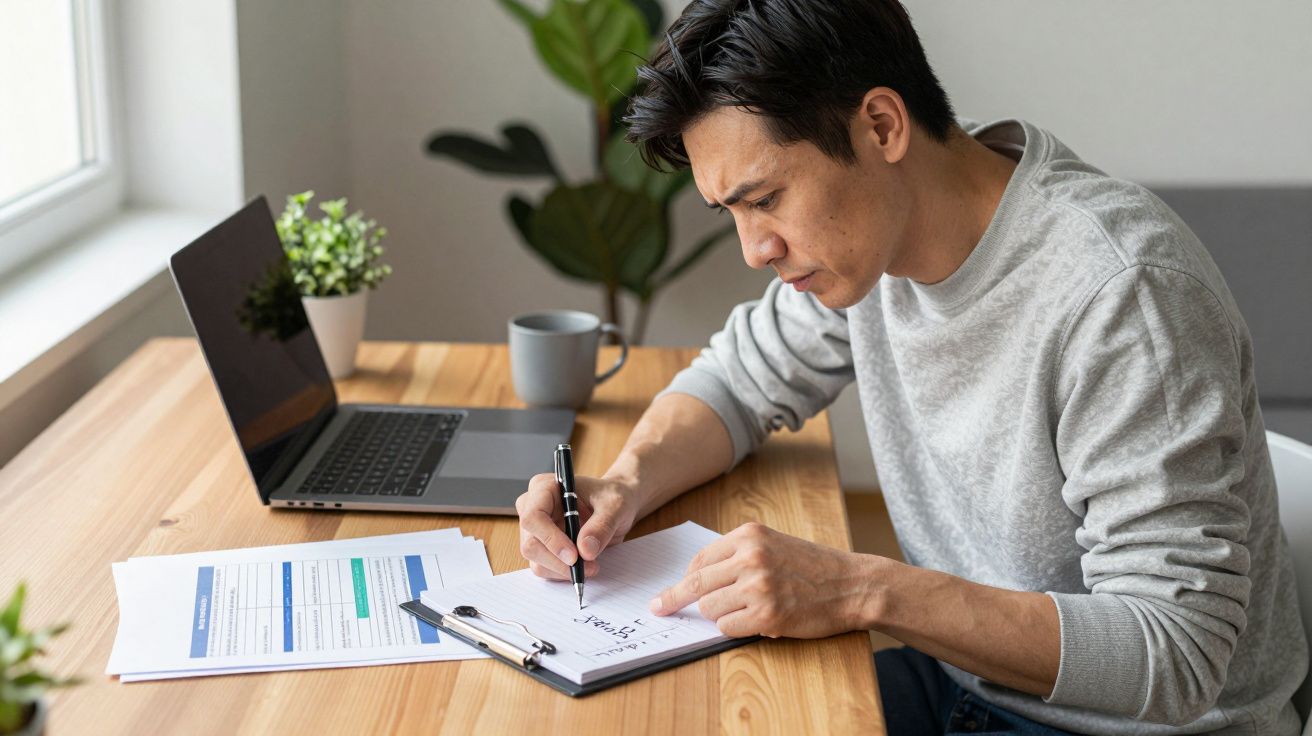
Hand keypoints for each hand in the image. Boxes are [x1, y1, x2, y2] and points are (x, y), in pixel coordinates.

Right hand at [516, 473, 639, 579]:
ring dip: (564, 570)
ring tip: (591, 565)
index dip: (551, 539)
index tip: (574, 555)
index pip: (533, 517)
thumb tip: (585, 550)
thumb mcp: (615, 505)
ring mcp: (534, 530)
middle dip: (559, 561)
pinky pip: (544, 569)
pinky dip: (564, 573)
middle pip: (531, 544)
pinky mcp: (540, 548)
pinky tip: (583, 566)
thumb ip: (601, 525)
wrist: (613, 507)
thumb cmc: (611, 497)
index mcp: (544, 488)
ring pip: (536, 561)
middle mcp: (531, 508)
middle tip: (589, 566)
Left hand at [650, 522, 875, 638]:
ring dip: (720, 615)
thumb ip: (738, 556)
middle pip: (696, 583)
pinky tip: (757, 622)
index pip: (700, 559)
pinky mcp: (767, 614)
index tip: (668, 593)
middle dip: (677, 600)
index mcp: (749, 535)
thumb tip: (697, 579)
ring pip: (710, 608)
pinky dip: (735, 630)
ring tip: (746, 611)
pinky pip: (728, 628)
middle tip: (660, 609)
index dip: (683, 579)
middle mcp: (751, 557)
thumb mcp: (773, 545)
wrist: (853, 585)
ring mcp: (758, 586)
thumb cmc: (813, 567)